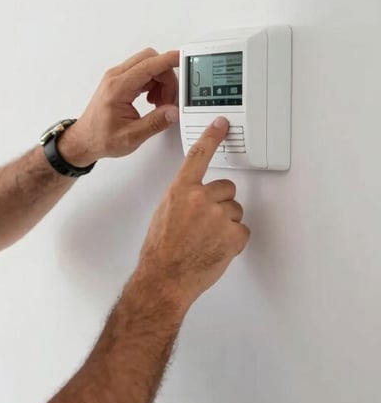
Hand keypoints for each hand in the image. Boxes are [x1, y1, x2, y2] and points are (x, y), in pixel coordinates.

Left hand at [56, 48, 179, 165]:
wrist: (83, 141)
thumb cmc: (99, 138)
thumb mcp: (131, 137)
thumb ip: (155, 123)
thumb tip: (173, 112)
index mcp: (118, 88)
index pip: (149, 65)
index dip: (168, 60)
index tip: (183, 58)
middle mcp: (115, 78)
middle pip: (150, 60)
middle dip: (166, 75)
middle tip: (169, 98)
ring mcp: (116, 78)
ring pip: (147, 65)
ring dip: (160, 81)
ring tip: (159, 103)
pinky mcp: (119, 82)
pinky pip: (142, 72)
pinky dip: (152, 83)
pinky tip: (152, 101)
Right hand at [134, 117, 249, 310]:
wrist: (165, 278)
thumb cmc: (160, 251)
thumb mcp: (163, 214)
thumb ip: (181, 199)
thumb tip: (194, 199)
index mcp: (180, 191)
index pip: (198, 156)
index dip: (212, 137)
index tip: (221, 124)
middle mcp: (200, 198)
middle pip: (226, 189)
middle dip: (220, 204)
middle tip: (204, 224)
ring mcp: (219, 216)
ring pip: (235, 211)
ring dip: (226, 224)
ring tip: (206, 240)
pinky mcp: (233, 235)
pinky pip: (242, 232)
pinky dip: (233, 242)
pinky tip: (215, 249)